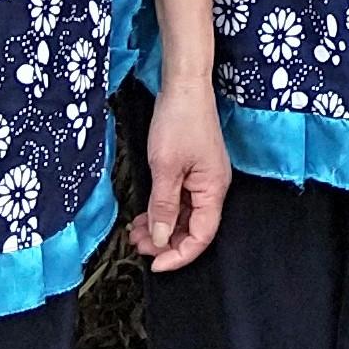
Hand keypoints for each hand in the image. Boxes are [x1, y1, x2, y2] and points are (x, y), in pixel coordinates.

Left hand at [132, 0, 232, 274]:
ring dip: (162, 226)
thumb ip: (164, 207)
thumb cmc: (178, 121)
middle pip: (194, 228)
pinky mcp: (193, 168)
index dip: (179, 255)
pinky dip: (163, 210)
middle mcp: (213, 187)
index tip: (154, 264)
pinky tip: (144, 215)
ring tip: (135, 232)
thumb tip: (162, 240)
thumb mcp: (165, 168)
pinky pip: (180, 200)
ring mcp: (203, 178)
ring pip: (185, 215)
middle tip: (137, 246)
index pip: (202, 236)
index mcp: (214, 189)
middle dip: (166, 241)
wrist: (184, 84)